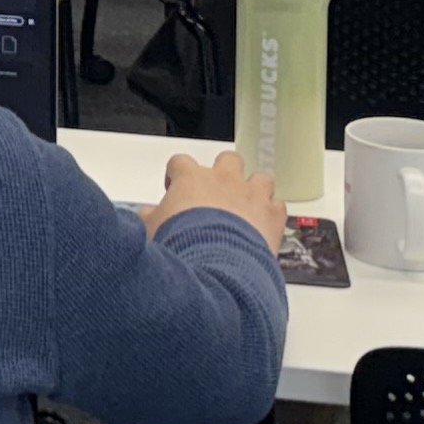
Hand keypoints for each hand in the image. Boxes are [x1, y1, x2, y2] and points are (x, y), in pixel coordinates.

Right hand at [146, 150, 287, 250]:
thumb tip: (145, 215)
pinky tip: (265, 226)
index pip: (181, 162)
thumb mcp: (151, 230)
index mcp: (191, 179)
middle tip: (216, 194)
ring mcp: (250, 194)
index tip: (176, 189)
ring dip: (254, 190)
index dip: (178, 175)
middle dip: (224, 173)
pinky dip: (272, 213)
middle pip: (228, 159)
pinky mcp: (272, 214)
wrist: (214, 263)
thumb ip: (150, 217)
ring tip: (246, 208)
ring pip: (260, 177)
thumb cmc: (182, 244)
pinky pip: (278, 205)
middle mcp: (223, 180)